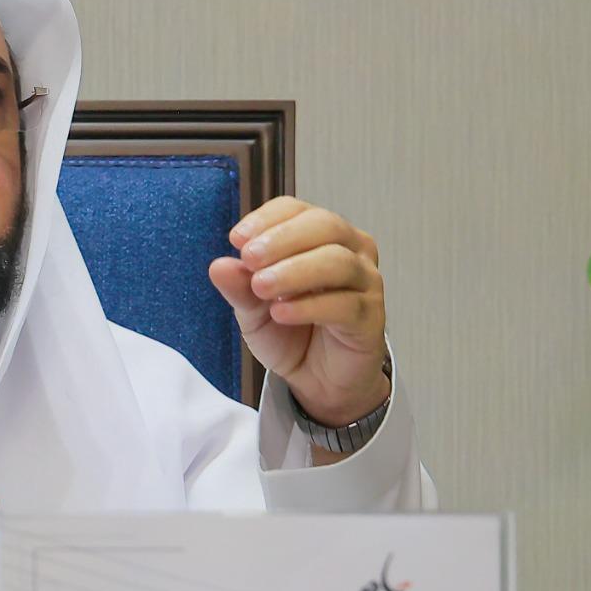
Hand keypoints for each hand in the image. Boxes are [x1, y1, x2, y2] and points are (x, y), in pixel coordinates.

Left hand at [206, 197, 390, 428]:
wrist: (320, 380)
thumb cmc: (292, 333)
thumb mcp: (253, 310)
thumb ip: (239, 288)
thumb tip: (219, 266)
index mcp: (322, 237)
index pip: (297, 210)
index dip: (267, 219)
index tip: (237, 239)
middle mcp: (351, 251)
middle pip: (325, 226)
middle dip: (283, 239)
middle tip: (249, 258)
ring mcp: (366, 283)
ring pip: (338, 262)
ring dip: (295, 271)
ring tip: (262, 287)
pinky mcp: (371, 317)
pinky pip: (345, 304)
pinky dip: (309, 306)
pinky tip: (281, 312)